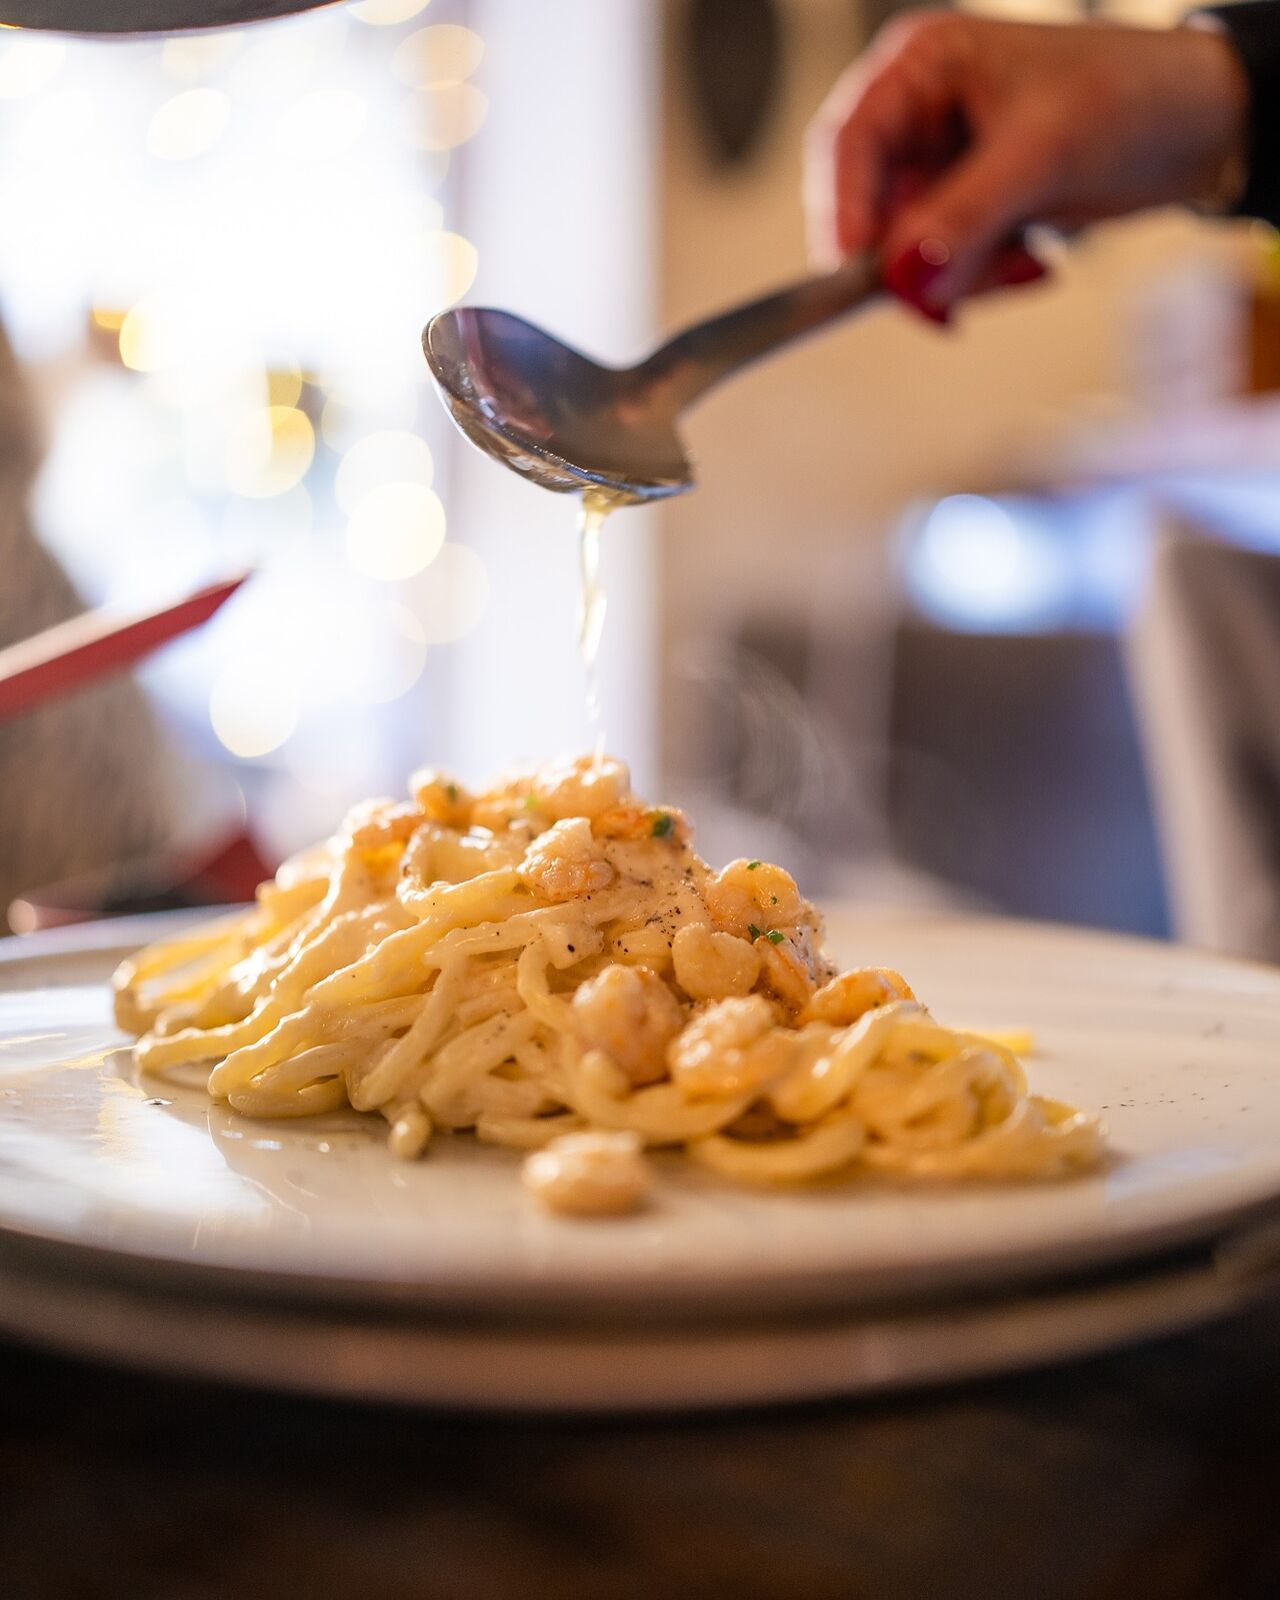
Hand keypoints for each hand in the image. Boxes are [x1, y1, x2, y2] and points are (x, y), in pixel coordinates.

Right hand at [805, 14, 1248, 321]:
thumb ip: (962, 217)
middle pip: (871, 210)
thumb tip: (901, 274)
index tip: (862, 273)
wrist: (1198, 126)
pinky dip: (980, 279)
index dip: (846, 213)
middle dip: (916, 258)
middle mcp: (920, 114)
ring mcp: (942, 167)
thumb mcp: (1041, 153)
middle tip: (952, 295)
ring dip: (959, 275)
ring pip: (907, 251)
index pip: (849, 145)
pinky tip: (1029, 259)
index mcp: (922, 65)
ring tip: (1023, 259)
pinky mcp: (967, 209)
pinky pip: (942, 267)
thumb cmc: (1131, 95)